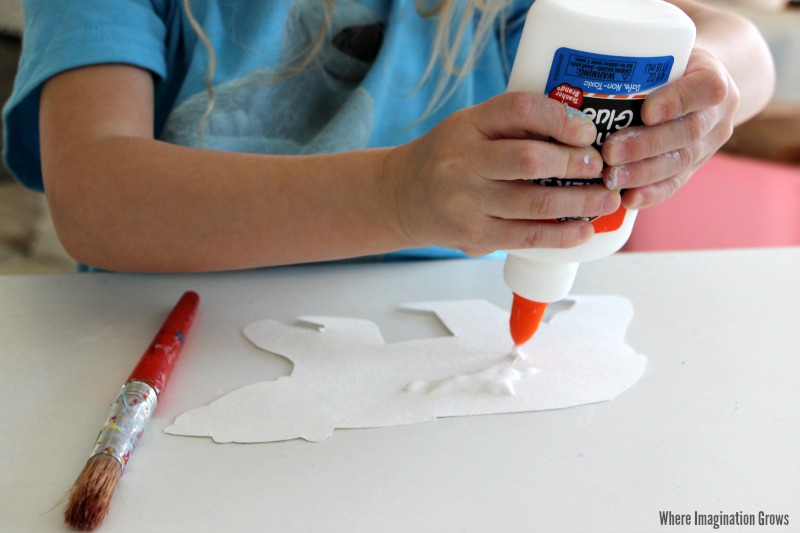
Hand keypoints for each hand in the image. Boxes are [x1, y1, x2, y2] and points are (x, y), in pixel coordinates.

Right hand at [381, 92, 619, 255]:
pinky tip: (583, 230)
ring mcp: (466, 202)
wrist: (401, 196)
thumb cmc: (448, 157)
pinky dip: (560, 234)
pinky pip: (525, 236)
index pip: (517, 110)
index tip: (587, 130)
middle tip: (602, 167)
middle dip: (576, 164)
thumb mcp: (470, 127)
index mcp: (467, 126)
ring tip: (606, 199)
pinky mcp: (473, 235)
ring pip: (534, 203)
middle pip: (530, 160)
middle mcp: (463, 162)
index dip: (559, 118)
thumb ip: (513, 128)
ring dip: (579, 202)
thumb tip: (580, 135)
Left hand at [601, 48, 739, 208]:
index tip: (648, 112)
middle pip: (688, 132)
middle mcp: (717, 114)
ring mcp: (709, 145)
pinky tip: (629, 199)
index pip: (706, 88)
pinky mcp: (694, 168)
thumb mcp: (665, 56)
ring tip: (612, 178)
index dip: (677, 101)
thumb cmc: (669, 68)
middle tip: (611, 152)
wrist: (699, 88)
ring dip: (643, 172)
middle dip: (647, 145)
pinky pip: (676, 183)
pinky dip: (651, 193)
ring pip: (680, 161)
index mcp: (713, 78)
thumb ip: (639, 65)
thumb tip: (581, 75)